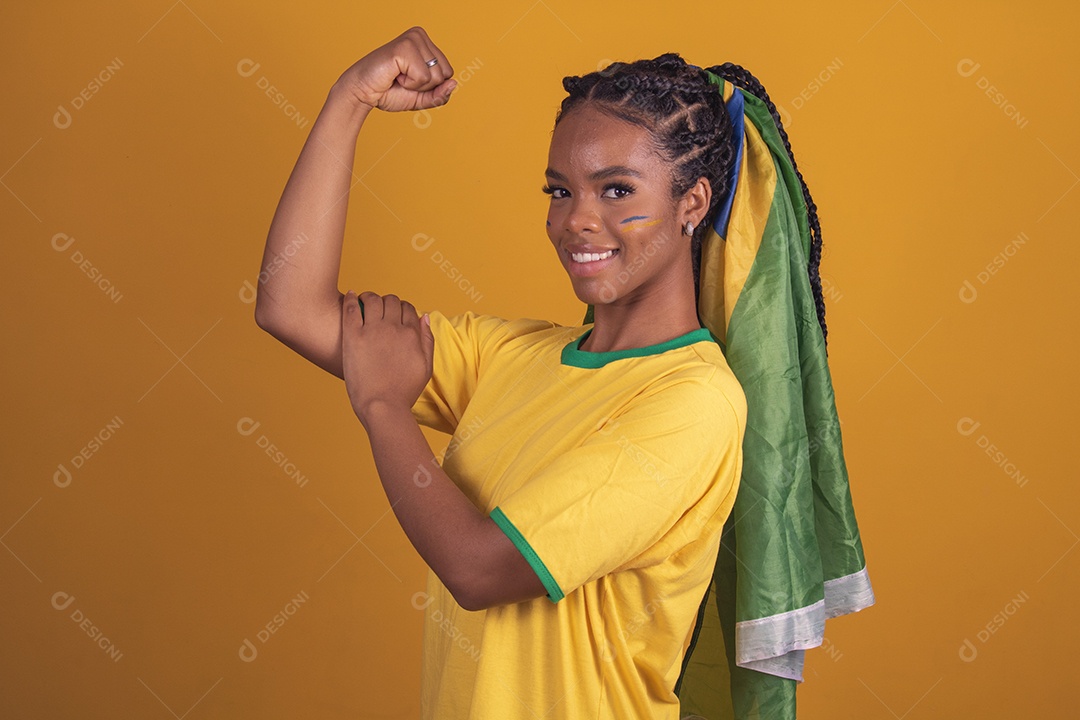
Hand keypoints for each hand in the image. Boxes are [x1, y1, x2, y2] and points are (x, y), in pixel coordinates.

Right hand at [335, 26, 456, 111]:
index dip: (431, 87)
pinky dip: (409, 84)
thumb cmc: (389, 91)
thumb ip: (440, 95)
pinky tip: (395, 74)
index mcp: (426, 43)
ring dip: (416, 85)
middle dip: (425, 87)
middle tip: (403, 80)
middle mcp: (420, 35)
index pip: (449, 73)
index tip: (410, 81)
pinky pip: (423, 76)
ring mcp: (412, 39)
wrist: (363, 93)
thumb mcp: (421, 98)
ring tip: (398, 76)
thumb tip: (454, 83)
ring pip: (435, 76)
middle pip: (445, 74)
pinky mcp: (404, 47)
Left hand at [342, 290, 433, 423]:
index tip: (395, 314)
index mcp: (411, 335)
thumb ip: (427, 340)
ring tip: (364, 301)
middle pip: (391, 300)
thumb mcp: (426, 367)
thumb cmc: (404, 391)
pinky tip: (350, 295)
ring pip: (372, 299)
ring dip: (369, 297)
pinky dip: (351, 298)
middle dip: (386, 301)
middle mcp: (393, 328)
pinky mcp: (353, 337)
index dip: (402, 308)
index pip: (408, 308)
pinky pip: (351, 308)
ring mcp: (372, 331)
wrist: (382, 407)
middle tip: (379, 308)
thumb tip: (424, 317)